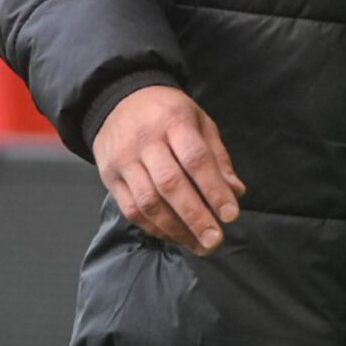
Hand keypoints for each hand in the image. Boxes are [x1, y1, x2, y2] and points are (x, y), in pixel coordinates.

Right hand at [92, 85, 245, 255]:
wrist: (118, 100)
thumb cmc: (167, 113)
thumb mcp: (198, 121)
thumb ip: (217, 156)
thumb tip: (236, 192)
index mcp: (173, 120)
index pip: (195, 158)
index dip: (214, 189)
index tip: (231, 215)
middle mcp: (145, 140)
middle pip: (170, 184)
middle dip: (195, 217)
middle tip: (215, 240)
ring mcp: (124, 160)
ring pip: (148, 202)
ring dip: (175, 229)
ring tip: (198, 245)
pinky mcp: (109, 177)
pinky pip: (131, 209)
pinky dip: (154, 227)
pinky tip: (173, 236)